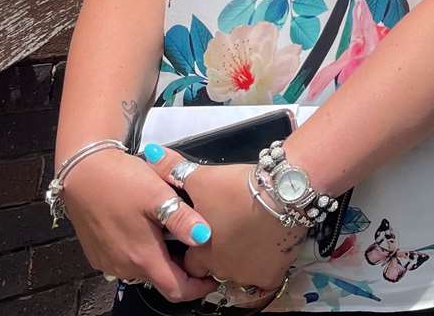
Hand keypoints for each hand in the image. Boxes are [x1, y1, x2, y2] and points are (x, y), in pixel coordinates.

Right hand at [62, 147, 215, 302]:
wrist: (82, 172)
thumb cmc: (121, 181)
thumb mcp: (158, 194)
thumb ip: (182, 218)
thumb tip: (204, 237)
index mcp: (142, 257)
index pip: (176, 290)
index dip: (198, 287)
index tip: (212, 276)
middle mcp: (124, 267)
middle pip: (161, 280)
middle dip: (182, 270)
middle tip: (197, 247)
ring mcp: (109, 262)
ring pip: (144, 271)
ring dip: (161, 260)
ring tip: (175, 234)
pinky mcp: (98, 255)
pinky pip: (126, 262)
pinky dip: (142, 253)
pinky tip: (149, 230)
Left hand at [142, 146, 303, 306]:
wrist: (283, 193)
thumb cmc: (238, 189)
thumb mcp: (202, 176)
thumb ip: (172, 168)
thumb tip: (149, 152)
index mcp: (199, 252)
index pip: (189, 263)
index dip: (194, 249)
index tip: (203, 235)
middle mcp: (220, 270)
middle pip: (213, 270)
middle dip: (217, 257)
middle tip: (228, 234)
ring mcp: (246, 275)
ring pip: (238, 276)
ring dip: (239, 263)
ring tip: (248, 240)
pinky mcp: (270, 275)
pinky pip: (262, 282)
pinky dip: (263, 270)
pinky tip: (265, 252)